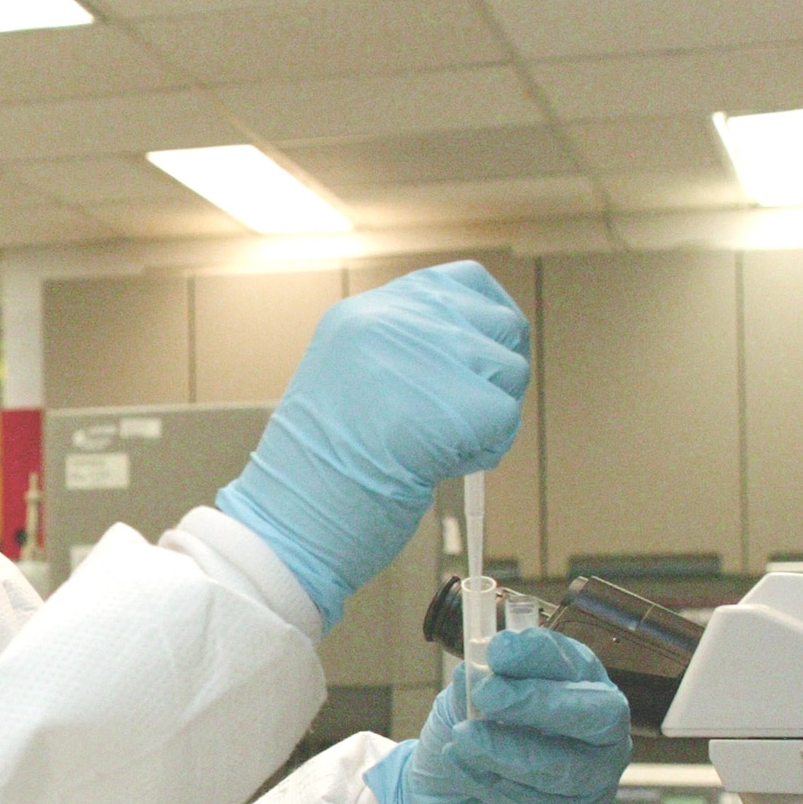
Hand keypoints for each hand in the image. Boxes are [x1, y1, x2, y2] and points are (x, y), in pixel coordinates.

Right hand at [215, 262, 528, 628]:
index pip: (464, 283)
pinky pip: (507, 419)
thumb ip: (407, 351)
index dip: (487, 322)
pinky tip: (438, 468)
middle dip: (492, 376)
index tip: (486, 355)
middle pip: (498, 325)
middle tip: (456, 419)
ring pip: (509, 373)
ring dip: (488, 419)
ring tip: (432, 448)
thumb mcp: (349, 380)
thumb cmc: (317, 471)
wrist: (293, 520)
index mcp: (364, 313)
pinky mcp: (458, 405)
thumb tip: (480, 349)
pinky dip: (485, 452)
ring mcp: (428, 357)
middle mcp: (395, 320)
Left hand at [364, 628, 630, 803]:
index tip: (499, 649)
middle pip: (599, 713)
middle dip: (541, 701)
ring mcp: (593, 779)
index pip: (574, 662)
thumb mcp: (459, 703)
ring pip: (567, 766)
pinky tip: (463, 770)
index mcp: (575, 683)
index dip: (540, 653)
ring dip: (507, 750)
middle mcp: (598, 729)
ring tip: (462, 736)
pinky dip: (495, 786)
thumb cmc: (470, 742)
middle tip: (488, 695)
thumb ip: (473, 685)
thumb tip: (480, 669)